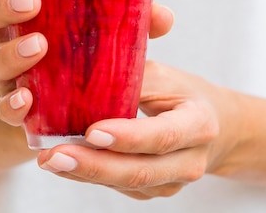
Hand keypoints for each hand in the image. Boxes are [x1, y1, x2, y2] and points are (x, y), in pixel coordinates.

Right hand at [0, 0, 174, 127]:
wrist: (65, 102)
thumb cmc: (83, 46)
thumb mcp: (103, 25)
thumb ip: (129, 16)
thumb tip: (163, 16)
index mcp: (16, 4)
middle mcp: (2, 34)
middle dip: (0, 5)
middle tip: (31, 3)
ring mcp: (3, 71)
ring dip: (10, 53)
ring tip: (40, 47)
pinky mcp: (13, 105)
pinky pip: (0, 107)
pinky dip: (10, 104)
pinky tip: (27, 99)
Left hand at [36, 61, 240, 199]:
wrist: (215, 126)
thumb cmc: (184, 94)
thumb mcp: (165, 76)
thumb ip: (132, 78)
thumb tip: (82, 73)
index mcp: (199, 123)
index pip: (162, 135)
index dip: (127, 137)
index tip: (91, 131)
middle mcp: (190, 160)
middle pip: (140, 171)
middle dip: (93, 166)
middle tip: (54, 155)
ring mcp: (173, 182)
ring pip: (127, 185)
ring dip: (85, 174)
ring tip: (49, 159)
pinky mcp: (155, 191)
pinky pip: (120, 189)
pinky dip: (89, 177)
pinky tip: (64, 164)